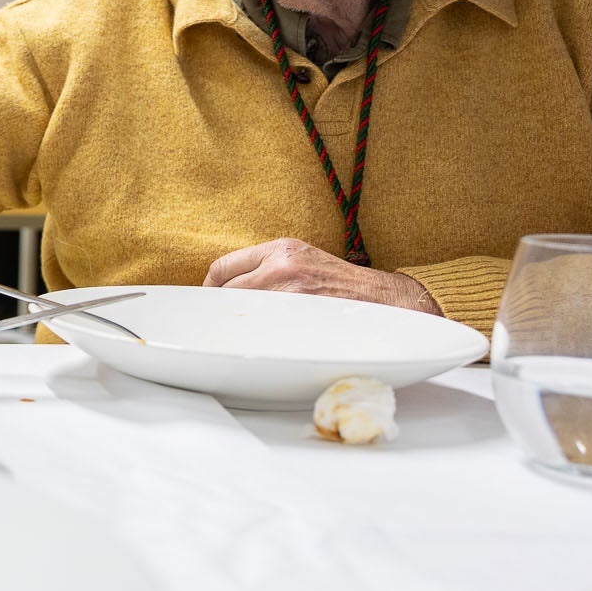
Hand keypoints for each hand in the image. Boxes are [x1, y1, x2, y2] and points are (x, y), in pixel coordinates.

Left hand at [204, 238, 438, 312]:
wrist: (382, 300)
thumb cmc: (340, 284)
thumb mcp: (302, 260)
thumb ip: (268, 268)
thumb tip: (230, 288)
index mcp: (280, 249)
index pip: (223, 266)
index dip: (211, 286)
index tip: (209, 297)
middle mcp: (281, 267)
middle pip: (225, 290)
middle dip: (219, 306)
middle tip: (220, 319)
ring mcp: (289, 293)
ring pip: (240, 310)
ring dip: (235, 322)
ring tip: (237, 331)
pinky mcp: (297, 317)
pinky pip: (260, 328)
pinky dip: (253, 335)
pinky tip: (256, 340)